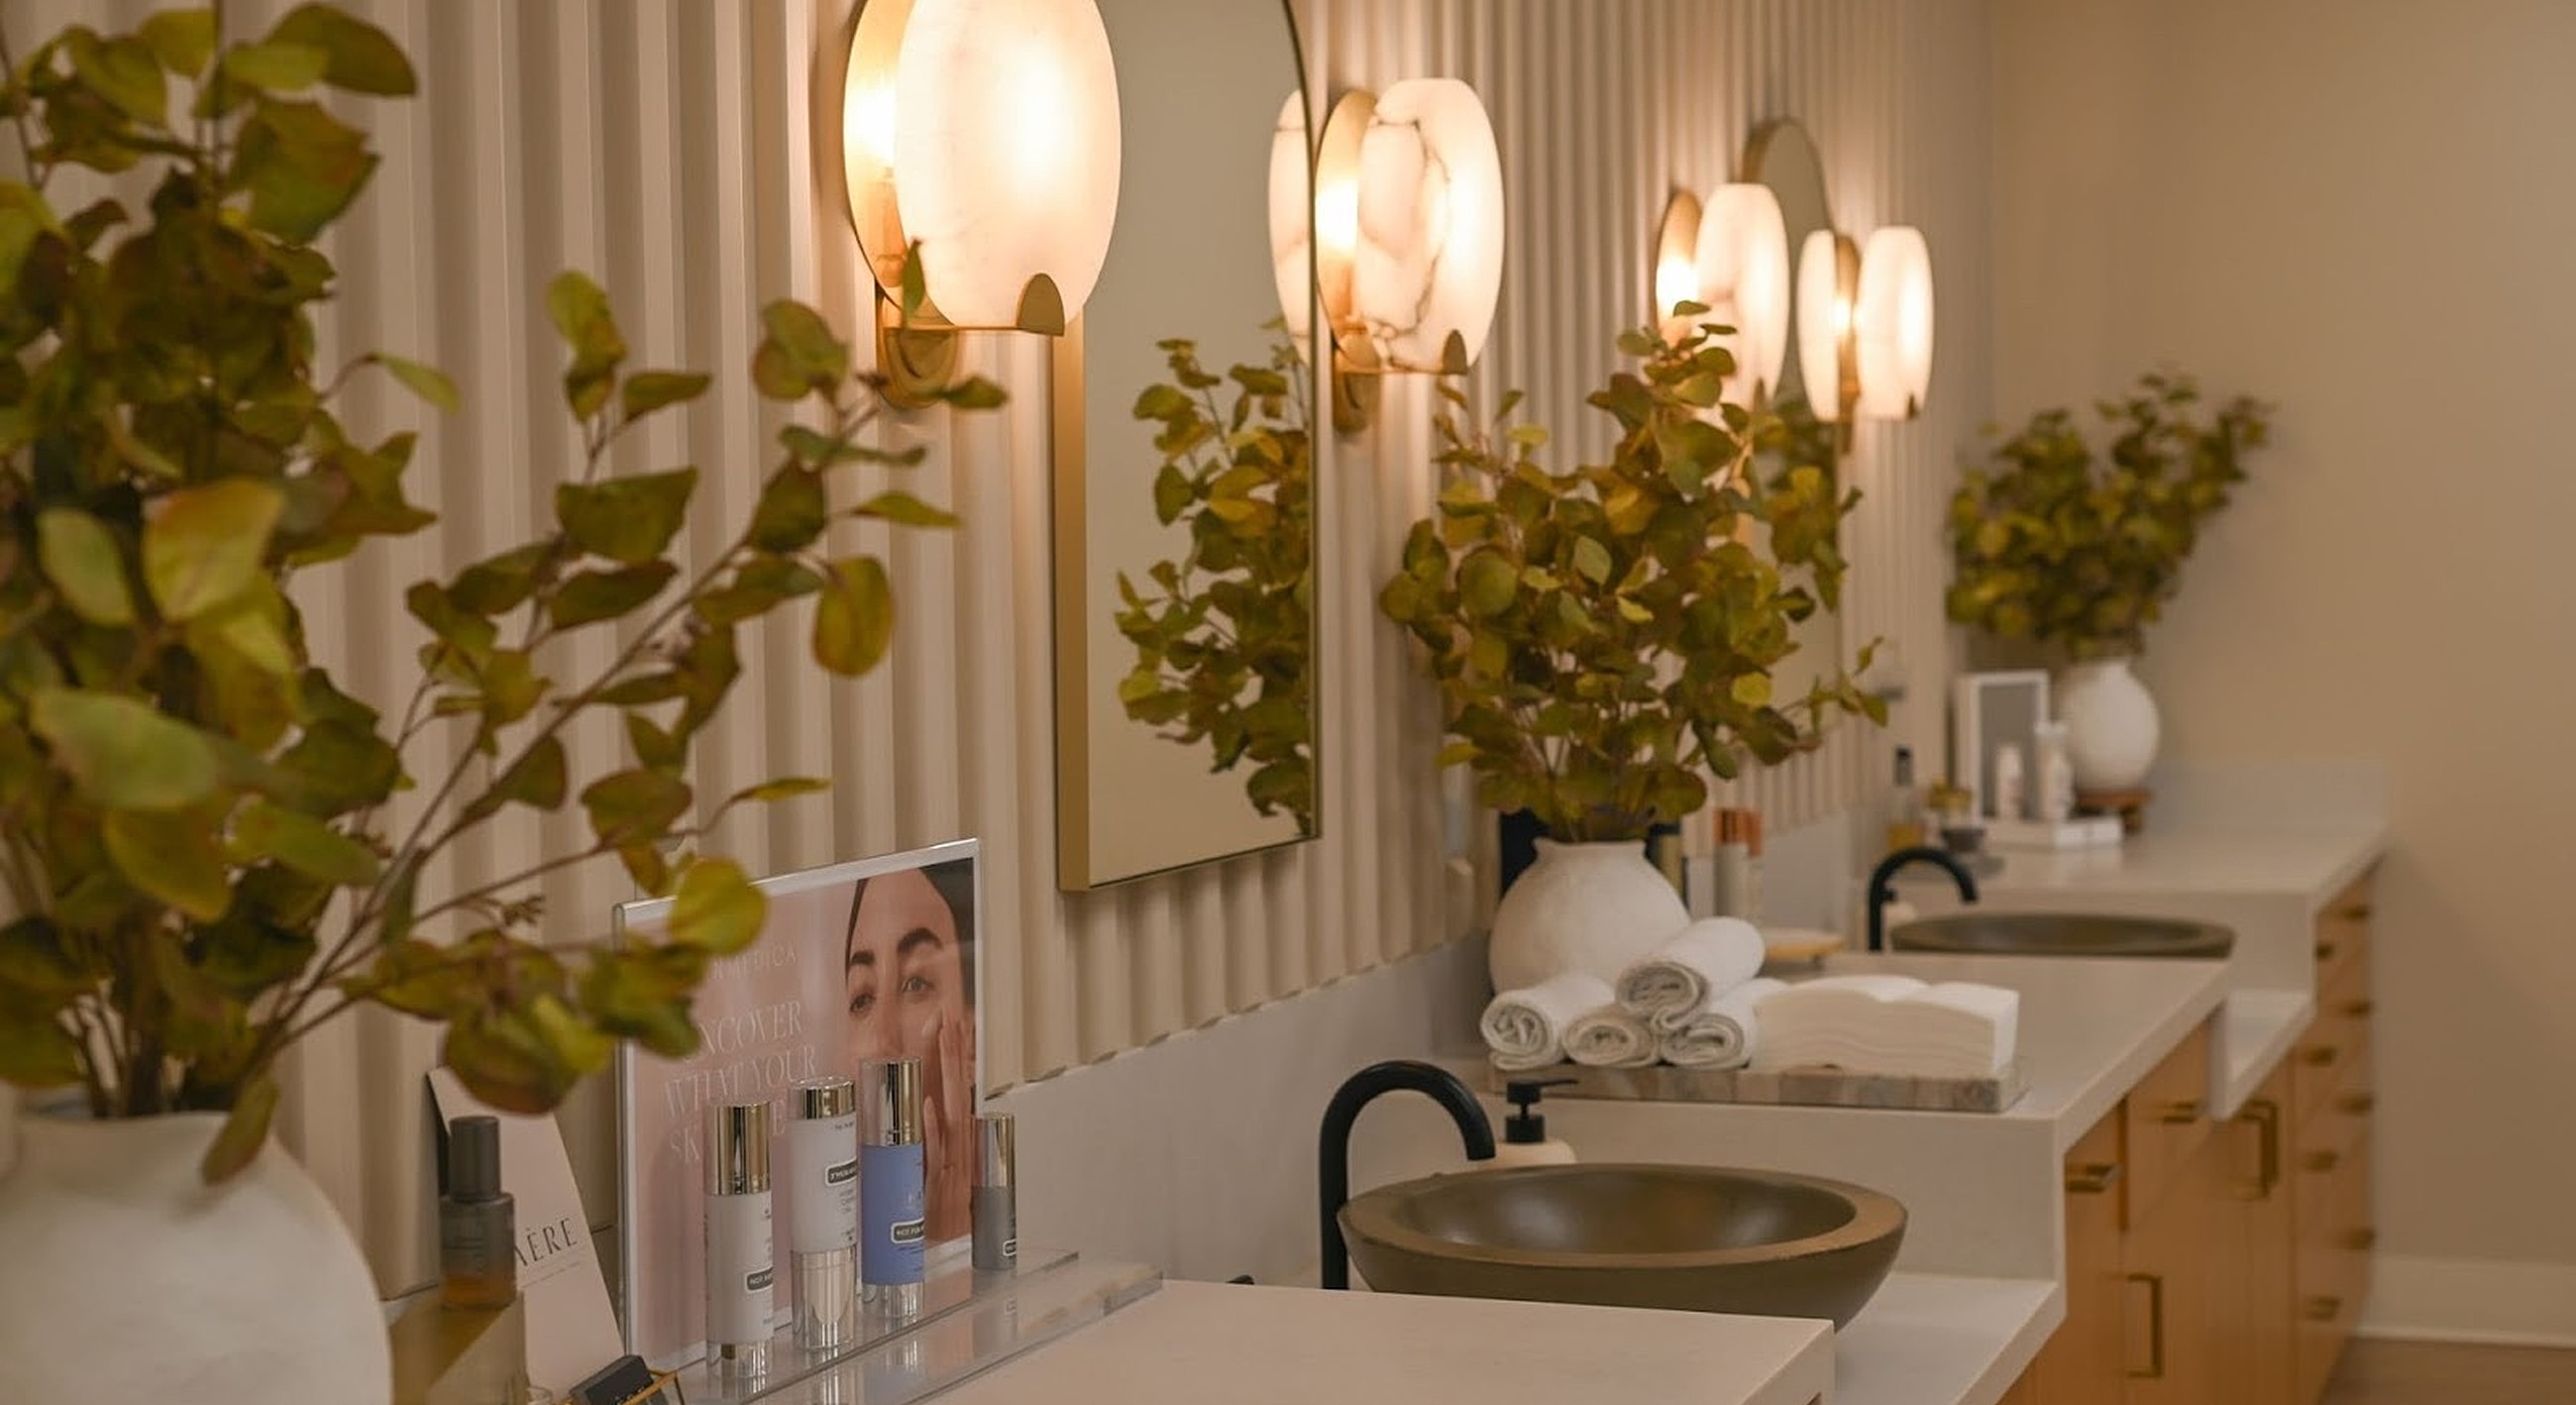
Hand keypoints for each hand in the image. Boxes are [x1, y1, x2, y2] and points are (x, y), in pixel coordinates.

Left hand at [921, 1009, 975, 1242]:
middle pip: (956, 1088)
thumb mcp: (936, 1163)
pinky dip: (932, 1127)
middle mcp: (958, 1141)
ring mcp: (951, 1158)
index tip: (949, 1019)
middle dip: (953, 1051)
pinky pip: (935, 1150)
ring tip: (944, 1039)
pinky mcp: (940, 1179)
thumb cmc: (936, 1205)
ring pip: (950, 1108)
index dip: (953, 1052)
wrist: (946, 1246)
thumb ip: (932, 1134)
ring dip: (947, 1074)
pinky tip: (927, 1103)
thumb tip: (926, 1102)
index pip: (956, 1084)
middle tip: (949, 1016)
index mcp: (957, 1134)